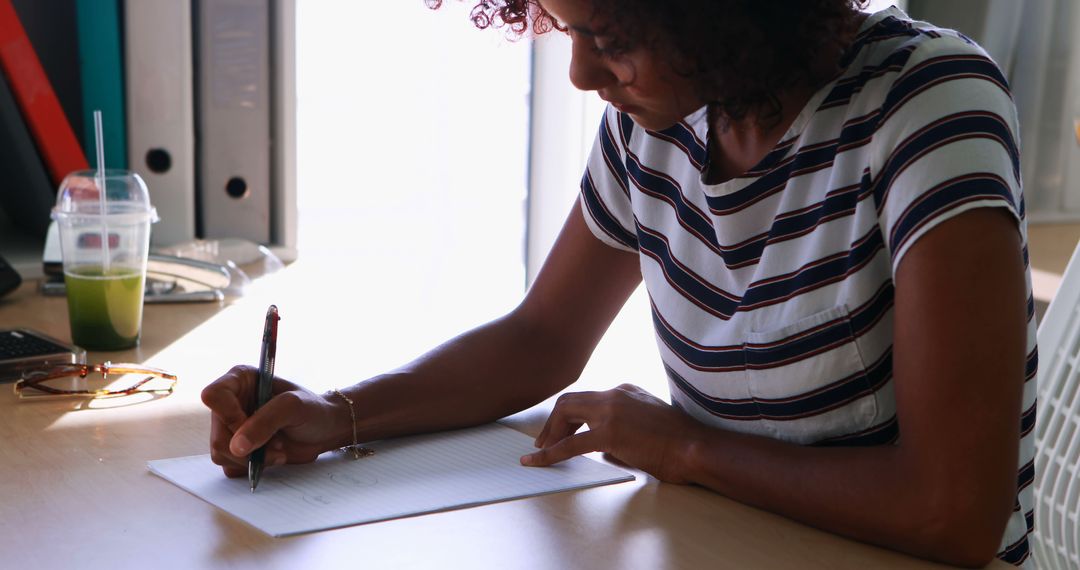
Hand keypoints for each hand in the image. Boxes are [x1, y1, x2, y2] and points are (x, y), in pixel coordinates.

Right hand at [201, 365, 342, 476]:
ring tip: (278, 450)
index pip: (214, 395)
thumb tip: (236, 446)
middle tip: (277, 445)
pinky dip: (252, 467)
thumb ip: (265, 422)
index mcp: (240, 380)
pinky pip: (230, 466)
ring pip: (221, 453)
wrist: (325, 430)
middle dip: (248, 446)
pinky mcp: (236, 449)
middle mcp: (230, 403)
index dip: (228, 415)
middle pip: (217, 433)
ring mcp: (230, 427)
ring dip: (252, 458)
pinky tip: (272, 457)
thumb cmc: (312, 409)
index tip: (252, 426)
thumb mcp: (293, 407)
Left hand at [521, 384, 701, 482]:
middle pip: (570, 400)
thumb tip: (601, 449)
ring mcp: (612, 411)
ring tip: (541, 452)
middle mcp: (616, 393)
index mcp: (626, 389)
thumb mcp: (648, 423)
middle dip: (553, 422)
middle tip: (543, 442)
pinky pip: (570, 444)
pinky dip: (549, 454)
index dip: (569, 417)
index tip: (561, 432)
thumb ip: (622, 428)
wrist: (696, 448)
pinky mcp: (609, 433)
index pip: (588, 398)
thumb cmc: (679, 443)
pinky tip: (538, 461)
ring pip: (565, 414)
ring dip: (550, 434)